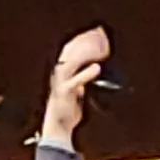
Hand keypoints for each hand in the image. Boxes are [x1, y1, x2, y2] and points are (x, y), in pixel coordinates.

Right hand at [42, 26, 109, 144]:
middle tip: (100, 35)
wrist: (58, 127)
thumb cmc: (68, 109)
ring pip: (71, 62)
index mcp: (62, 71)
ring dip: (85, 53)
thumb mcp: (78, 89)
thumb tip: (95, 68)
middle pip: (70, 50)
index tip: (98, 32)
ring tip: (100, 49)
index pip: (71, 48)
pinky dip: (86, 73)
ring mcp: (61, 82)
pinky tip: (96, 68)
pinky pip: (75, 80)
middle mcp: (59, 74)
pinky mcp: (64, 93)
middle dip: (85, 41)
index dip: (83, 39)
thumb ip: (84, 78)